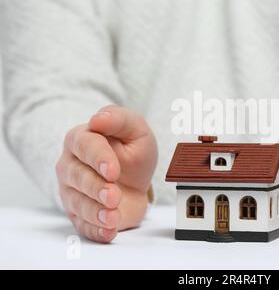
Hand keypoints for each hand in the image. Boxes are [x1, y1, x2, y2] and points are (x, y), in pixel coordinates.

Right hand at [56, 105, 156, 242]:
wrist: (135, 179)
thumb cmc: (131, 150)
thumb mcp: (135, 130)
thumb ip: (119, 120)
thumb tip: (98, 119)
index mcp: (81, 139)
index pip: (84, 146)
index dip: (98, 158)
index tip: (113, 170)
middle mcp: (71, 166)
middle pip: (76, 176)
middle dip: (95, 188)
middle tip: (113, 196)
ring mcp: (72, 192)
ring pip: (77, 203)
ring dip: (94, 212)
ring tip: (112, 217)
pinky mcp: (79, 215)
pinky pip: (82, 225)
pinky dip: (95, 231)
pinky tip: (109, 232)